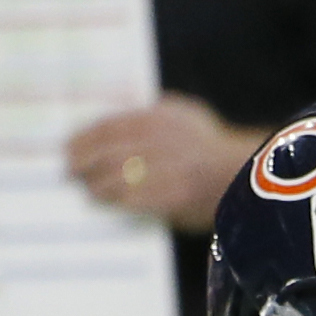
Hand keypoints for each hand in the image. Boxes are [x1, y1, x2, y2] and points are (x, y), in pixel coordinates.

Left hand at [68, 95, 253, 229]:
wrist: (248, 174)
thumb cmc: (214, 144)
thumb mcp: (185, 114)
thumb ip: (155, 112)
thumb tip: (121, 117)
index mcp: (156, 119)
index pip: (106, 127)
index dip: (81, 139)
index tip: (67, 148)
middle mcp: (156, 142)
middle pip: (104, 153)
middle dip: (82, 164)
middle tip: (70, 172)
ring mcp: (164, 171)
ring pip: (115, 178)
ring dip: (97, 186)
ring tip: (90, 191)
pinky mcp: (173, 197)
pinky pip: (134, 200)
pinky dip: (118, 202)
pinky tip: (111, 204)